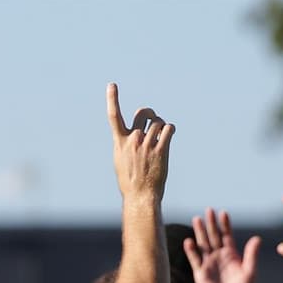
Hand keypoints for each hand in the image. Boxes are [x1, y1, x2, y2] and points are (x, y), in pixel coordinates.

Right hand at [107, 83, 173, 201]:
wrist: (140, 196)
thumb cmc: (129, 182)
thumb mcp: (120, 162)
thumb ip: (125, 145)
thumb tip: (132, 135)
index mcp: (120, 142)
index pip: (114, 116)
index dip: (112, 99)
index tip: (112, 85)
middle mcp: (133, 140)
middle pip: (142, 114)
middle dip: (149, 112)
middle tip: (152, 117)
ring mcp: (147, 144)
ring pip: (158, 122)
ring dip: (161, 125)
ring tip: (162, 133)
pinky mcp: (161, 149)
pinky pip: (168, 129)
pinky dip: (170, 129)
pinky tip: (170, 132)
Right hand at [184, 209, 260, 282]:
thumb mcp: (250, 272)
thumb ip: (252, 255)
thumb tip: (257, 238)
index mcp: (231, 254)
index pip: (227, 235)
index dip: (225, 224)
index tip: (223, 213)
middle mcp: (219, 256)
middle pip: (213, 236)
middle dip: (211, 224)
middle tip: (209, 210)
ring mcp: (209, 263)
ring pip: (203, 244)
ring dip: (199, 232)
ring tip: (196, 219)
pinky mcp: (200, 273)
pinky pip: (195, 259)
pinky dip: (191, 250)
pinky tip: (189, 241)